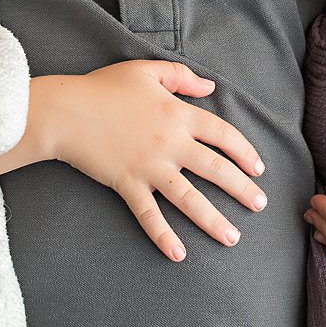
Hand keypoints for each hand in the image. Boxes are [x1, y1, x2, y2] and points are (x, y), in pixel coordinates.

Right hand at [33, 61, 266, 261]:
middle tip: (260, 205)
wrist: (65, 111)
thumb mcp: (145, 71)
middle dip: (242, 189)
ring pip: (189, 198)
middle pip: (216, 169)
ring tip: (233, 238)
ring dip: (213, 220)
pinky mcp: (127, 184)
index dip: (244, 152)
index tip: (259, 168)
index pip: (222, 134)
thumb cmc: (103, 88)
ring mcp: (149, 167)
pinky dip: (163, 236)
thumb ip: (181, 75)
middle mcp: (169, 143)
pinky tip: (179, 255)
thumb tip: (211, 87)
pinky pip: (149, 215)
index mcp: (178, 114)